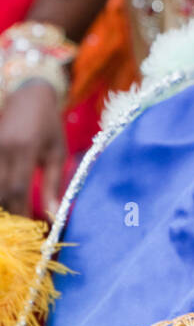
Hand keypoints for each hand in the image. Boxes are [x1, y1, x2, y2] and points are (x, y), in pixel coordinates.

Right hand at [0, 81, 67, 218]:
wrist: (29, 95)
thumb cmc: (48, 125)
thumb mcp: (57, 152)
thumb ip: (54, 184)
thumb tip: (53, 214)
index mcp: (26, 148)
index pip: (19, 188)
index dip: (22, 212)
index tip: (31, 229)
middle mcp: (4, 147)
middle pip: (1, 191)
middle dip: (9, 213)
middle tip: (20, 230)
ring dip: (1, 204)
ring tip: (12, 219)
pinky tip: (6, 201)